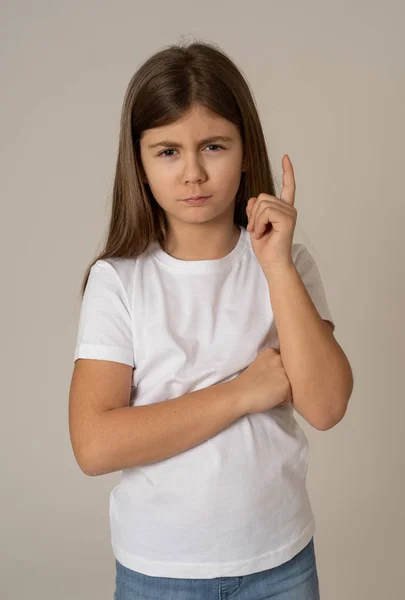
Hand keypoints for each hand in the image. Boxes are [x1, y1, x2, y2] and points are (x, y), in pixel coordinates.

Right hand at [232, 347, 292, 415]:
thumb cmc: (248, 384)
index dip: (279, 373)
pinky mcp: (287, 385)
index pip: (287, 363)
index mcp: (272, 351)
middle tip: (268, 385)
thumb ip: (274, 364)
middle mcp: (280, 358)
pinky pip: (292, 396)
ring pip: (294, 384)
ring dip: (285, 390)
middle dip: (285, 380)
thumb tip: (290, 373)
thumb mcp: (260, 364)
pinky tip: (271, 397)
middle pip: (292, 373)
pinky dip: (284, 400)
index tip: (267, 377)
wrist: (238, 395)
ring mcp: (284, 371)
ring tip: (270, 391)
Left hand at [246, 154, 296, 274]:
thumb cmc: (265, 247)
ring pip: (261, 204)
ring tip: (261, 233)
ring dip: (255, 221)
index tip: (286, 157)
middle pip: (261, 197)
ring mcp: (290, 213)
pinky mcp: (287, 219)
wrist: (272, 263)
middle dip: (253, 215)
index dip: (287, 172)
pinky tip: (263, 233)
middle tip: (258, 230)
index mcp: (283, 208)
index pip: (287, 186)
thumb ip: (254, 209)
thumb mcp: (255, 224)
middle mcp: (289, 208)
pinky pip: (265, 212)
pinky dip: (259, 223)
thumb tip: (254, 199)